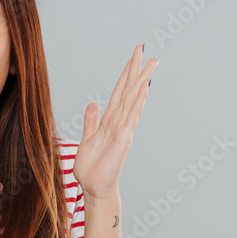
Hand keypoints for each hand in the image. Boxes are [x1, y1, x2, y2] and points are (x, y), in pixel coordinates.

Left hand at [73, 44, 157, 202]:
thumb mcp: (87, 139)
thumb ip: (91, 121)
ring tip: (149, 62)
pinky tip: (143, 87)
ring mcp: (123, 130)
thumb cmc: (92, 168)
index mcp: (110, 121)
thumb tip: (93, 104)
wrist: (95, 189)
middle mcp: (119, 122)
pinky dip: (137, 101)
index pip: (119, 92)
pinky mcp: (123, 139)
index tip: (132, 57)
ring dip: (141, 81)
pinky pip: (131, 116)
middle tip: (142, 49)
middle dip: (135, 70)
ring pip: (133, 100)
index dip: (124, 74)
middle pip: (129, 91)